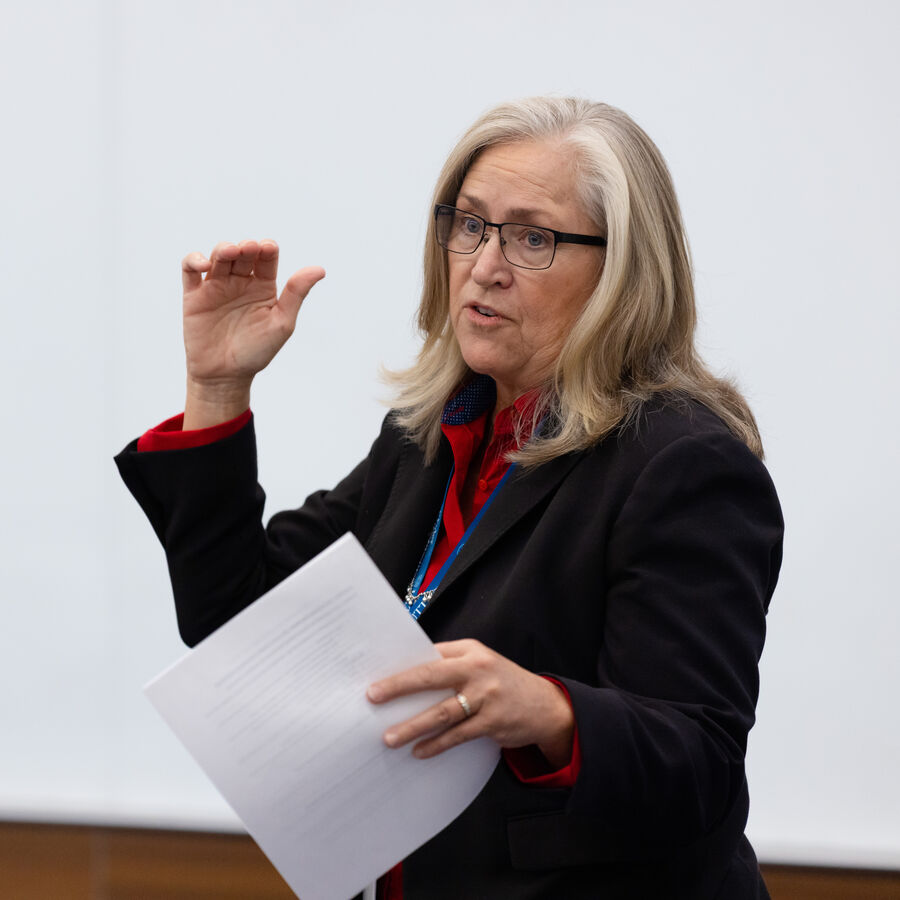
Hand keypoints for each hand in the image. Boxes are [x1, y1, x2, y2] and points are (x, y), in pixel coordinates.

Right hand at [181, 240, 324, 427]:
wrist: (226, 376)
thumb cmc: (257, 352)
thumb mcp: (282, 323)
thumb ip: (296, 294)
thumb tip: (320, 269)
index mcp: (263, 286)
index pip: (266, 258)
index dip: (266, 248)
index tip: (268, 248)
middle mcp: (240, 282)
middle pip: (242, 253)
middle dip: (246, 247)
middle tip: (249, 249)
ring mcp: (216, 287)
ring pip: (218, 256)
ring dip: (223, 249)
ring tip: (230, 251)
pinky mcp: (194, 295)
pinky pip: (190, 270)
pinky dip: (194, 260)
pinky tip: (204, 265)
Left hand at [367, 639, 574, 767]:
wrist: (545, 705)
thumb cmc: (503, 681)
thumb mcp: (481, 661)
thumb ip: (450, 661)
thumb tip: (408, 671)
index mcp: (470, 652)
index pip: (430, 655)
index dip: (403, 665)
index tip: (378, 674)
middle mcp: (477, 670)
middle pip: (431, 676)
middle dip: (399, 687)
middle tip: (373, 697)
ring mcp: (486, 697)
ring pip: (442, 712)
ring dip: (413, 726)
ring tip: (390, 737)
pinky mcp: (492, 722)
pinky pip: (458, 735)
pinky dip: (437, 745)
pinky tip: (419, 752)